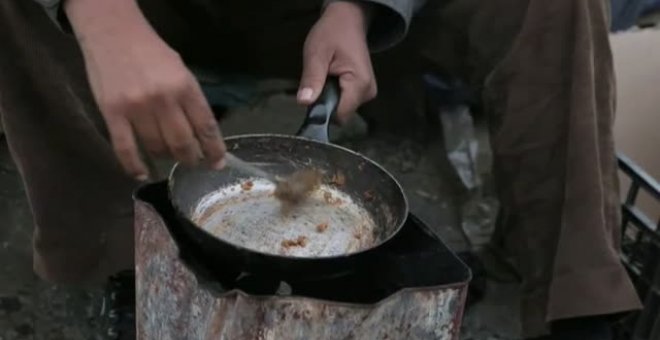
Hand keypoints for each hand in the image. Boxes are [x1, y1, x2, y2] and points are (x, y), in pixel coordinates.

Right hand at [66, 0, 225, 179]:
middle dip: (192, 159)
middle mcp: (164, 100)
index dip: (214, 150)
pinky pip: (126, 149)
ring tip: (169, 159)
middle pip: (183, 143)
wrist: (112, 31)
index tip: (218, 163)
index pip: (206, 127)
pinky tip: (143, 174)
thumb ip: (190, 100)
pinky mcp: (112, 114)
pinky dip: (135, 166)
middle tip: (193, 163)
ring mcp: (137, 109)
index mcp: (185, 87)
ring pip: (157, 148)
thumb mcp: (180, 70)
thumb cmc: (150, 51)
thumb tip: (202, 133)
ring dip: (166, 158)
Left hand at [297, 1, 376, 122]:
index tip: (311, 98)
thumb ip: (311, 79)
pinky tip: (332, 79)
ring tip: (326, 76)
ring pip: (342, 109)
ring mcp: (367, 93)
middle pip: (340, 114)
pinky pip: (345, 102)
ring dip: (329, 98)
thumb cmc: (332, 33)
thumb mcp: (316, 53)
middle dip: (325, 102)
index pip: (340, 115)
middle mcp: (368, 92)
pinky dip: (335, 94)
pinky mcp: (363, 92)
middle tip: (319, 80)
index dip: (323, 111)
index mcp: (359, 83)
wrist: (348, 21)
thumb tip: (304, 102)